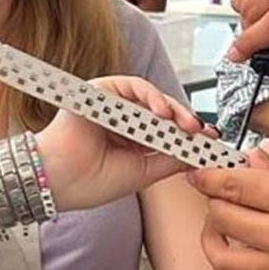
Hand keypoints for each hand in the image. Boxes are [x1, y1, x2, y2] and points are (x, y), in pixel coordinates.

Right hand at [38, 76, 202, 210]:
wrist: (58, 183)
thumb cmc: (88, 182)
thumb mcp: (142, 174)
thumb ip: (170, 161)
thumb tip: (198, 154)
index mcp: (132, 140)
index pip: (167, 131)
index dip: (190, 134)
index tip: (210, 141)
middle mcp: (124, 120)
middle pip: (163, 113)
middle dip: (186, 122)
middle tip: (201, 133)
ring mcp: (112, 105)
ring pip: (151, 98)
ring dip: (173, 109)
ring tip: (185, 124)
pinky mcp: (100, 90)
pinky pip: (132, 86)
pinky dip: (151, 96)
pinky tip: (162, 111)